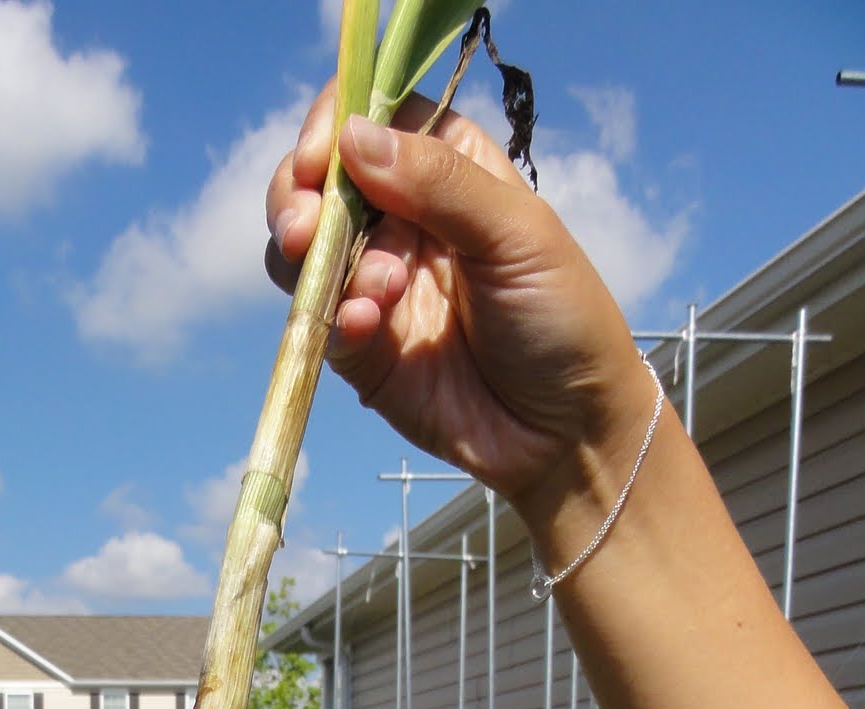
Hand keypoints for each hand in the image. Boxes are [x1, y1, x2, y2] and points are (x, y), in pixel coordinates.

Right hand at [265, 86, 656, 530]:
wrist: (566, 433)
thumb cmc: (562, 320)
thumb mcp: (517, 235)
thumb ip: (439, 182)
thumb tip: (353, 135)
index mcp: (448, 172)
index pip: (374, 119)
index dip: (336, 126)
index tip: (320, 155)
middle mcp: (404, 222)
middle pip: (321, 183)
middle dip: (299, 198)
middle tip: (304, 227)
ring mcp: (377, 287)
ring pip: (304, 253)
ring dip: (311, 261)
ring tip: (365, 287)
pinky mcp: (365, 350)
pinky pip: (323, 324)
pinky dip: (335, 320)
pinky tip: (369, 325)